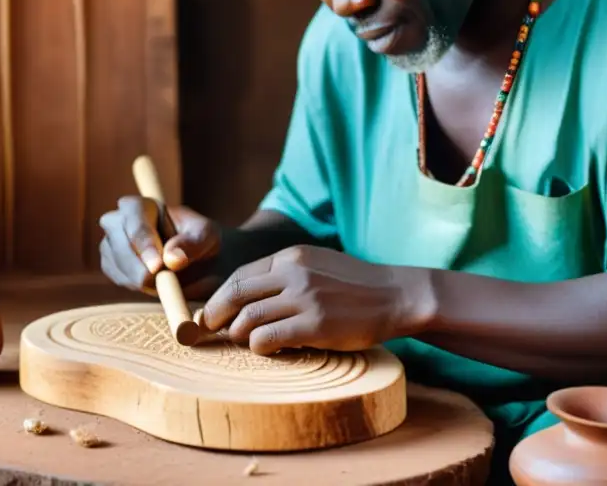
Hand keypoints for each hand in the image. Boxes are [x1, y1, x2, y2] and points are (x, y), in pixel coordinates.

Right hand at [99, 197, 222, 298]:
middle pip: (117, 239)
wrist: (199, 262)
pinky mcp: (112, 264)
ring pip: (113, 260)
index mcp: (142, 205)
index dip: (144, 243)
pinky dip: (133, 284)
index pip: (135, 219)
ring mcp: (112, 242)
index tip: (157, 266)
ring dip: (136, 277)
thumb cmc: (202, 241)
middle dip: (135, 263)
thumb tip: (171, 259)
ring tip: (163, 281)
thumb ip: (192, 244)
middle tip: (155, 281)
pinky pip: (116, 276)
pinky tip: (153, 285)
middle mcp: (120, 220)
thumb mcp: (207, 236)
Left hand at [200, 245, 432, 354]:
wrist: (395, 295)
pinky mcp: (315, 325)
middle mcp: (293, 273)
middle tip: (211, 332)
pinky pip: (267, 339)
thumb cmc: (354, 285)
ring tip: (248, 343)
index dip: (219, 297)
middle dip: (216, 316)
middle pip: (235, 295)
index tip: (210, 314)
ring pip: (248, 320)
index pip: (239, 276)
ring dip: (240, 336)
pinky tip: (271, 349)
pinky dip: (260, 347)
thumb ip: (283, 274)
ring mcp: (304, 298)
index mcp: (291, 256)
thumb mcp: (316, 264)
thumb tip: (244, 297)